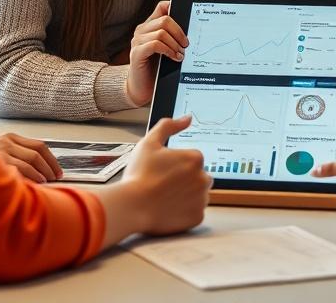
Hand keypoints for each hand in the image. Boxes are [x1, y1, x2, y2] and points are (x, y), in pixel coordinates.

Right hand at [0, 133, 61, 182]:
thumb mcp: (0, 152)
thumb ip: (18, 155)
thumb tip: (41, 169)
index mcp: (10, 138)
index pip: (39, 146)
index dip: (52, 159)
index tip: (58, 170)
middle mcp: (6, 143)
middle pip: (36, 153)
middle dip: (49, 167)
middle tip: (54, 177)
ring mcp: (0, 153)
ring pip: (29, 162)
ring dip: (42, 173)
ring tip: (46, 181)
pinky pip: (18, 170)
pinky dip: (30, 177)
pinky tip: (34, 184)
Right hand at [116, 115, 211, 236]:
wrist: (131, 207)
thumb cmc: (139, 175)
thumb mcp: (149, 143)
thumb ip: (169, 126)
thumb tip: (187, 118)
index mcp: (195, 158)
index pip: (191, 159)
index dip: (174, 165)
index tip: (161, 171)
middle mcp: (204, 178)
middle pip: (197, 176)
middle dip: (184, 179)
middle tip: (162, 184)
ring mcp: (202, 199)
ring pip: (197, 194)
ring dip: (186, 195)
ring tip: (164, 197)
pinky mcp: (197, 217)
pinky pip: (194, 211)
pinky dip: (184, 211)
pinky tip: (169, 208)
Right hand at [125, 0, 187, 105]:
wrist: (143, 88)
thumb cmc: (157, 68)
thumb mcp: (168, 48)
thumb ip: (174, 37)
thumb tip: (192, 29)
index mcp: (150, 26)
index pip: (162, 7)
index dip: (175, 8)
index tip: (188, 21)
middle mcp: (142, 30)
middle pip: (165, 19)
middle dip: (180, 32)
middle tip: (186, 45)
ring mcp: (137, 41)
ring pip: (161, 32)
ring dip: (175, 44)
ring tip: (181, 54)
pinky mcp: (137, 53)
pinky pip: (155, 44)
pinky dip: (168, 50)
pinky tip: (175, 58)